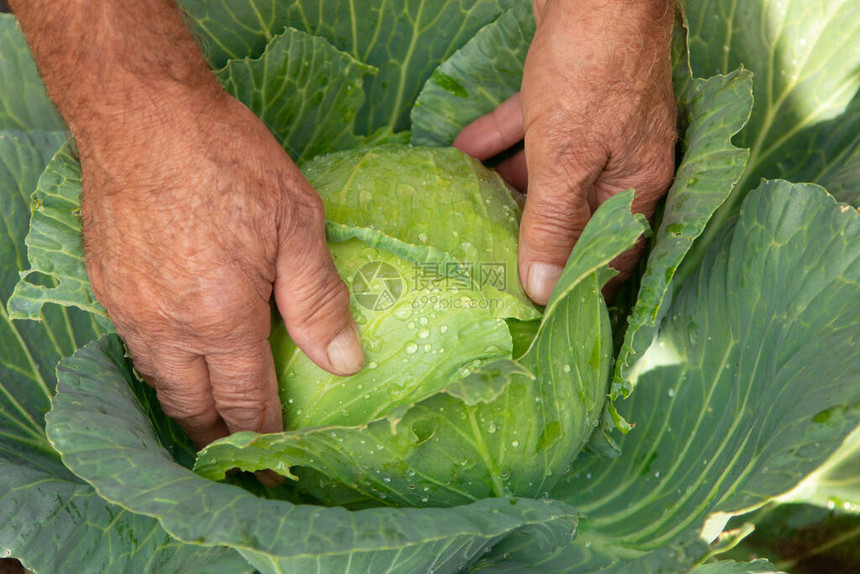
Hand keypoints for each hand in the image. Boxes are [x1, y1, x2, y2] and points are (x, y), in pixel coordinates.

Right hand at [78, 84, 363, 446]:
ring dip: (189, 406)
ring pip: (160, 383)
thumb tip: (344, 364)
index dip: (267, 439)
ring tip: (213, 417)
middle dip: (222, 439)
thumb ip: (319, 301)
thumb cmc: (228, 161)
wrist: (143, 114)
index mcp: (221, 319)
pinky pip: (137, 347)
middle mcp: (168, 327)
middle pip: (194, 408)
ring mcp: (130, 308)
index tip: (278, 466)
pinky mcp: (108, 285)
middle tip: (245, 456)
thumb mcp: (297, 224)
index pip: (247, 402)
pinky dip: (163, 367)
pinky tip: (181, 357)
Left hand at [455, 0, 675, 302]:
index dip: (576, 283)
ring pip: (549, 173)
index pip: (611, 254)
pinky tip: (462, 151)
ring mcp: (595, 125)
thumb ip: (552, 225)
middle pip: (574, 215)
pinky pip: (530, 131)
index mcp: (636, 185)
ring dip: (510, 189)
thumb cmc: (592, 74)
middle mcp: (621, 160)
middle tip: (492, 265)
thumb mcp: (566, 161)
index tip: (537, 307)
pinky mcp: (567, 94)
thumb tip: (541, 291)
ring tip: (470, 214)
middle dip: (534, 237)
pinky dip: (500, 142)